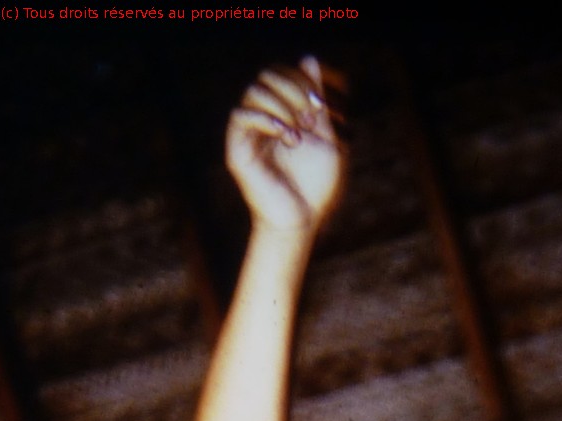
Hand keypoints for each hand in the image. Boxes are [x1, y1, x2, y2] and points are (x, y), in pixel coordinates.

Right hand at [226, 57, 345, 234]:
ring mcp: (248, 134)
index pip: (281, 76)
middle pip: (267, 77)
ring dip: (281, 106)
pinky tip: (286, 136)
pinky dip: (266, 118)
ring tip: (297, 133)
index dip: (301, 81)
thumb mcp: (324, 137)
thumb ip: (316, 101)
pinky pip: (240, 115)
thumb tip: (309, 59)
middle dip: (292, 91)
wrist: (301, 220)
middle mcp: (262, 119)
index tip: (319, 106)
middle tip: (308, 118)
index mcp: (281, 114)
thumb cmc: (314, 185)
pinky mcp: (238, 149)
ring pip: (254, 91)